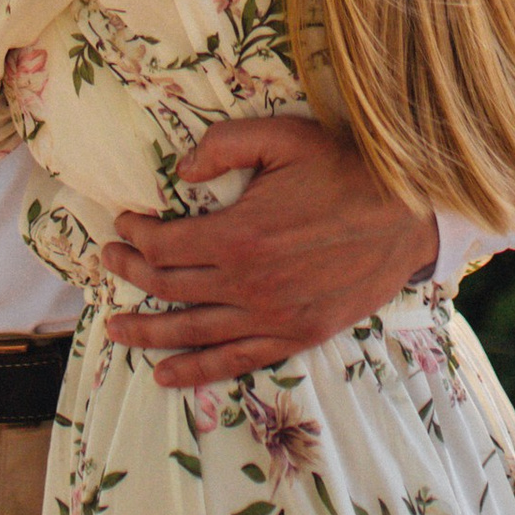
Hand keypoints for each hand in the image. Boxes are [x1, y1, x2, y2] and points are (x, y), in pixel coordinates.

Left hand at [101, 121, 440, 389]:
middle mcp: (247, 285)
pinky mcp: (295, 336)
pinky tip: (166, 376)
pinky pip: (234, 361)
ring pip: (192, 332)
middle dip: (130, 275)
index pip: (164, 245)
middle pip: (169, 288)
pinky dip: (195, 371)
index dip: (134, 235)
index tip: (123, 224)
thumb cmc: (344, 170)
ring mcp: (271, 317)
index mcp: (238, 236)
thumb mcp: (283, 138)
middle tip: (108, 264)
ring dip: (148, 332)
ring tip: (115, 329)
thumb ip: (224, 146)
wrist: (406, 216)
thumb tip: (177, 171)